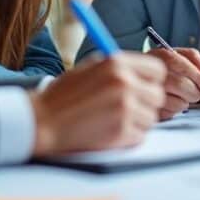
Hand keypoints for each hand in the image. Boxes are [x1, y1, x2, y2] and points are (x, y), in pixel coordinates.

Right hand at [30, 52, 165, 156]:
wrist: (42, 121)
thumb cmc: (63, 95)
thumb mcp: (89, 68)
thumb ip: (118, 67)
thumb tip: (144, 71)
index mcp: (116, 63)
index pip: (157, 69)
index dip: (150, 79)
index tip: (142, 86)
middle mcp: (124, 83)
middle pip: (157, 95)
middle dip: (145, 102)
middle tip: (126, 107)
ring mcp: (124, 108)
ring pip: (151, 117)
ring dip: (137, 121)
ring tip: (113, 119)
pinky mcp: (121, 132)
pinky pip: (140, 135)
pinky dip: (128, 137)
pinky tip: (109, 131)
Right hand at [148, 47, 199, 119]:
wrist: (135, 77)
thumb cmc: (161, 65)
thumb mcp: (176, 54)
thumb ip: (193, 57)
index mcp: (161, 56)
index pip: (184, 66)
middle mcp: (152, 72)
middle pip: (181, 85)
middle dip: (194, 93)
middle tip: (194, 94)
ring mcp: (146, 91)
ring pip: (177, 103)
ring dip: (184, 103)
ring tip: (177, 97)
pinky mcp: (146, 107)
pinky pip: (168, 114)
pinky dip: (173, 111)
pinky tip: (168, 104)